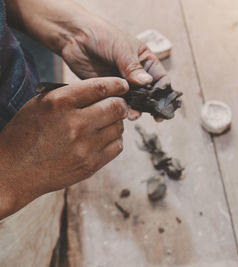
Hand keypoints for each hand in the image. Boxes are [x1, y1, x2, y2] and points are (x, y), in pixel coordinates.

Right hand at [0, 77, 128, 218]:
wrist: (14, 171)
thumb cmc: (26, 134)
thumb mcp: (40, 104)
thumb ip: (70, 94)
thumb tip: (103, 90)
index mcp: (59, 102)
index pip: (100, 87)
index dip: (117, 84)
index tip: (122, 85)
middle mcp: (75, 123)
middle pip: (115, 107)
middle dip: (120, 103)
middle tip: (119, 104)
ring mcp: (85, 146)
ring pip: (119, 127)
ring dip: (116, 122)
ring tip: (106, 123)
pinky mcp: (91, 164)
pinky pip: (117, 146)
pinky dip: (114, 140)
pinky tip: (103, 138)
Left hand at [61, 16, 169, 120]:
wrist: (74, 36)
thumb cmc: (101, 35)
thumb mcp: (121, 49)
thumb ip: (133, 67)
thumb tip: (147, 83)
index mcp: (145, 61)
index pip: (161, 79)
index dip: (164, 92)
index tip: (163, 103)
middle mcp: (136, 74)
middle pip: (150, 94)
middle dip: (151, 105)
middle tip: (153, 116)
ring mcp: (123, 83)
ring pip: (135, 101)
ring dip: (136, 109)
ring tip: (133, 114)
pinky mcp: (109, 90)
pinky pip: (118, 102)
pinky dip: (121, 109)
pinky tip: (122, 112)